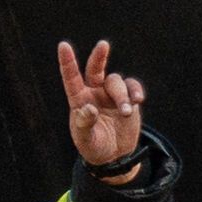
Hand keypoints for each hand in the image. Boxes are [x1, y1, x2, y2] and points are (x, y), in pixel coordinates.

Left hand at [58, 39, 145, 184]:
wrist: (115, 156)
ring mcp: (111, 94)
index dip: (67, 62)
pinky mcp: (128, 98)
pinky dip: (135, 91)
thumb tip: (89, 108)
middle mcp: (94, 93)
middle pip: (95, 69)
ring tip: (125, 112)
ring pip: (116, 82)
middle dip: (99, 56)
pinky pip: (132, 86)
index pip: (71, 78)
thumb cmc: (94, 147)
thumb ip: (85, 124)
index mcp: (79, 100)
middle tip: (103, 45)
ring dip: (122, 95)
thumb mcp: (86, 140)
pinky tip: (137, 100)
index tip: (63, 46)